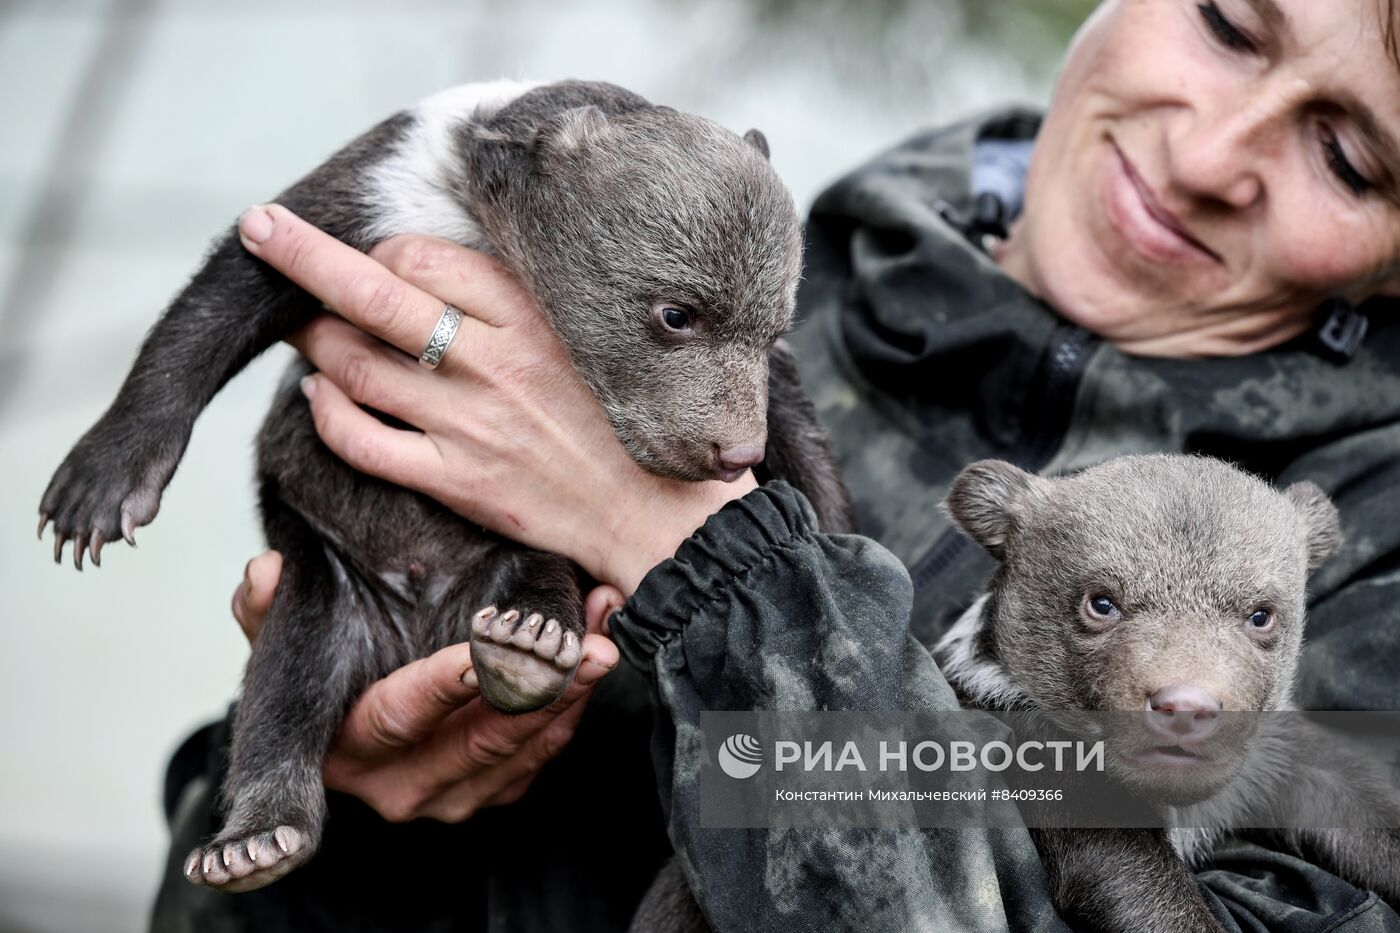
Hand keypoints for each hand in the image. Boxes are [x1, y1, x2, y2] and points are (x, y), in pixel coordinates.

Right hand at [232, 551, 624, 821]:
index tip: (488, 648)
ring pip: (524, 748)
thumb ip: (267, 612)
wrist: (349, 732)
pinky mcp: (493, 793)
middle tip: (583, 648)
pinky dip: (577, 703)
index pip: (398, 716)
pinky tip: (600, 647)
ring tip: (604, 636)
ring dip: (572, 693)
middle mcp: (401, 786)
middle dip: (538, 692)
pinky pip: (544, 752)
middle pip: (480, 741)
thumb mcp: (281, 647)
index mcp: (347, 749)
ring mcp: (453, 797)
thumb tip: (265, 571)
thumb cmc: (323, 676)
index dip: (444, 685)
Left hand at [237, 204, 755, 594]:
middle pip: (373, 293)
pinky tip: (320, 397)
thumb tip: (432, 265)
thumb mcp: (587, 336)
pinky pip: (361, 440)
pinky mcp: (459, 483)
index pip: (423, 256)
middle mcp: (498, 364)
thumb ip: (517, 300)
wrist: (654, 513)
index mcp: (533, 316)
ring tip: (304, 330)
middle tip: (261, 229)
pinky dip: (325, 412)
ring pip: (356, 364)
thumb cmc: (620, 419)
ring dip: (314, 341)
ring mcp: (473, 425)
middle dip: (303, 254)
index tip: (373, 258)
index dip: (382, 251)